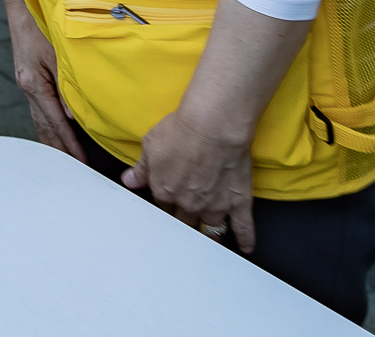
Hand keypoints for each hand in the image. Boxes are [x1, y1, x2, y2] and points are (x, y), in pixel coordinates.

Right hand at [5, 0, 84, 161]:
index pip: (55, 121)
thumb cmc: (41, 24)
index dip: (69, 142)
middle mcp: (27, 87)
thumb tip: (75, 115)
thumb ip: (68, 83)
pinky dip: (47, 125)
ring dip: (52, 140)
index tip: (81, 161)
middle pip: (44, 126)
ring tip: (64, 159)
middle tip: (75, 169)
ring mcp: (26, 83)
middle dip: (59, 149)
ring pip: (39, 120)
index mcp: (34, 83)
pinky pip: (38, 109)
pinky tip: (53, 132)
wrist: (22, 5)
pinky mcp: (29, 78)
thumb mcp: (58, 52)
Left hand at [124, 106, 256, 251]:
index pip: (161, 205)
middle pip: (184, 221)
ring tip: (208, 239)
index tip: (169, 201)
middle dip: (183, 222)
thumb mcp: (151, 144)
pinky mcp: (238, 202)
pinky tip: (245, 247)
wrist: (213, 127)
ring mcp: (214, 206)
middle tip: (186, 223)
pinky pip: (242, 227)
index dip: (165, 202)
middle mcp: (189, 204)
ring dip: (208, 235)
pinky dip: (245, 239)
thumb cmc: (181, 131)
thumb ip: (140, 168)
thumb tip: (129, 181)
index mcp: (165, 191)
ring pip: (210, 228)